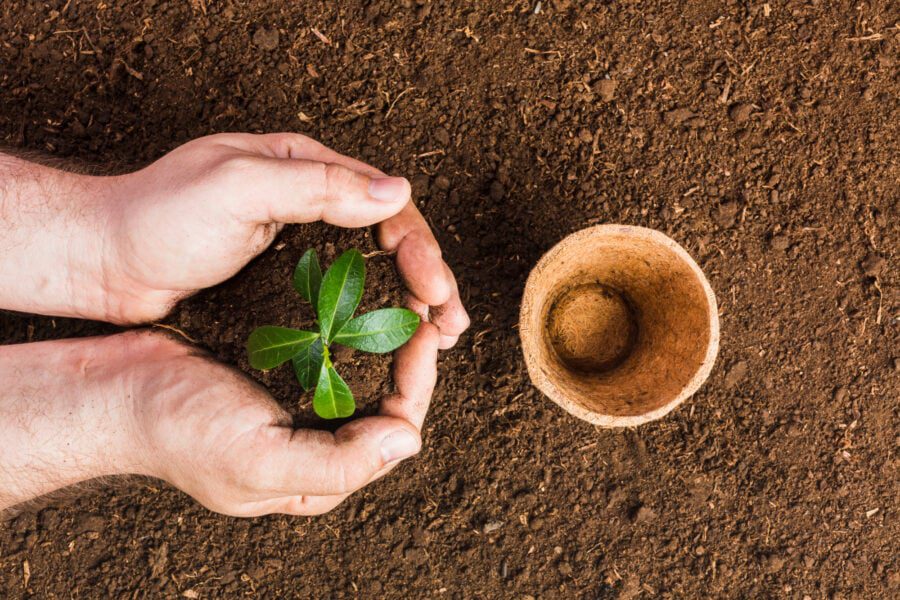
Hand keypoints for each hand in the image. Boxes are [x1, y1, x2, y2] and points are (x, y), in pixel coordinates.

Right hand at [0, 329, 439, 515]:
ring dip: (388, 337)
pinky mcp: (277, 375)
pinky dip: (352, 326)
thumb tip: (407, 443)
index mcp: (317, 476)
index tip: (425, 333)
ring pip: (363, 374)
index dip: (418, 383)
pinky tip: (359, 299)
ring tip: (404, 297)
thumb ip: (338, 463)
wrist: (112, 392)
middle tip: (426, 308)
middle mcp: (314, 445)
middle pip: (386, 403)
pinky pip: (331, 352)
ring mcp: (295, 409)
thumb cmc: (178, 431)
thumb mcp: (257, 461)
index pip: (394, 432)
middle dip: (411, 357)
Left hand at [101, 133, 468, 345]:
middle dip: (426, 278)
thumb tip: (396, 192)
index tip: (435, 289)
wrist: (105, 261)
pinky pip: (341, 292)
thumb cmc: (159, 216)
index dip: (417, 246)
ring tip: (436, 337)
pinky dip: (370, 314)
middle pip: (386, 237)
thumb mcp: (237, 187)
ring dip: (406, 300)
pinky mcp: (283, 278)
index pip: (382, 200)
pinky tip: (387, 339)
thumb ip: (317, 186)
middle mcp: (308, 200)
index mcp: (304, 166)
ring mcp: (297, 241)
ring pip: (371, 267)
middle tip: (450, 324)